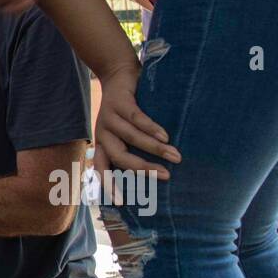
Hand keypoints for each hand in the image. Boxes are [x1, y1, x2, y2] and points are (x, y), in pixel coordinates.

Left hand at [94, 64, 178, 180]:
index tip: (122, 203)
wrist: (117, 73)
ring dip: (154, 148)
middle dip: (143, 168)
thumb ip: (136, 148)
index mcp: (103, 144)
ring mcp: (109, 117)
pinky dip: (151, 128)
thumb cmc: (127, 109)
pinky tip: (165, 135)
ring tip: (175, 155)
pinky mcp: (118, 102)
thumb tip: (163, 173)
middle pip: (120, 157)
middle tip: (167, 176)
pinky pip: (136, 118)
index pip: (102, 170)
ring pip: (131, 137)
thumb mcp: (126, 131)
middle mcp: (103, 133)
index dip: (110, 187)